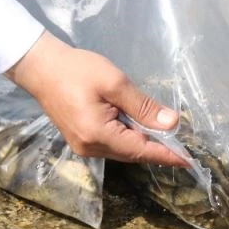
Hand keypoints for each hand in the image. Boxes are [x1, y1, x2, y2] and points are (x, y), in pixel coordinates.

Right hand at [5, 31, 187, 166]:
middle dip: (157, 148)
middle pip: (133, 153)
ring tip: (164, 135)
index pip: (141, 150)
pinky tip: (139, 128)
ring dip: (143, 142)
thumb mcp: (115, 83)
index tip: (188, 161)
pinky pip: (112, 144)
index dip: (167, 155)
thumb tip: (171, 124)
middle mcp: (91, 148)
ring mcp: (84, 147)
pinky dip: (129, 138)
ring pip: (123, 150)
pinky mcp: (81, 140)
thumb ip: (144, 107)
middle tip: (181, 145)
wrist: (40, 67)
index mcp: (99, 135)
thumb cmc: (77, 70)